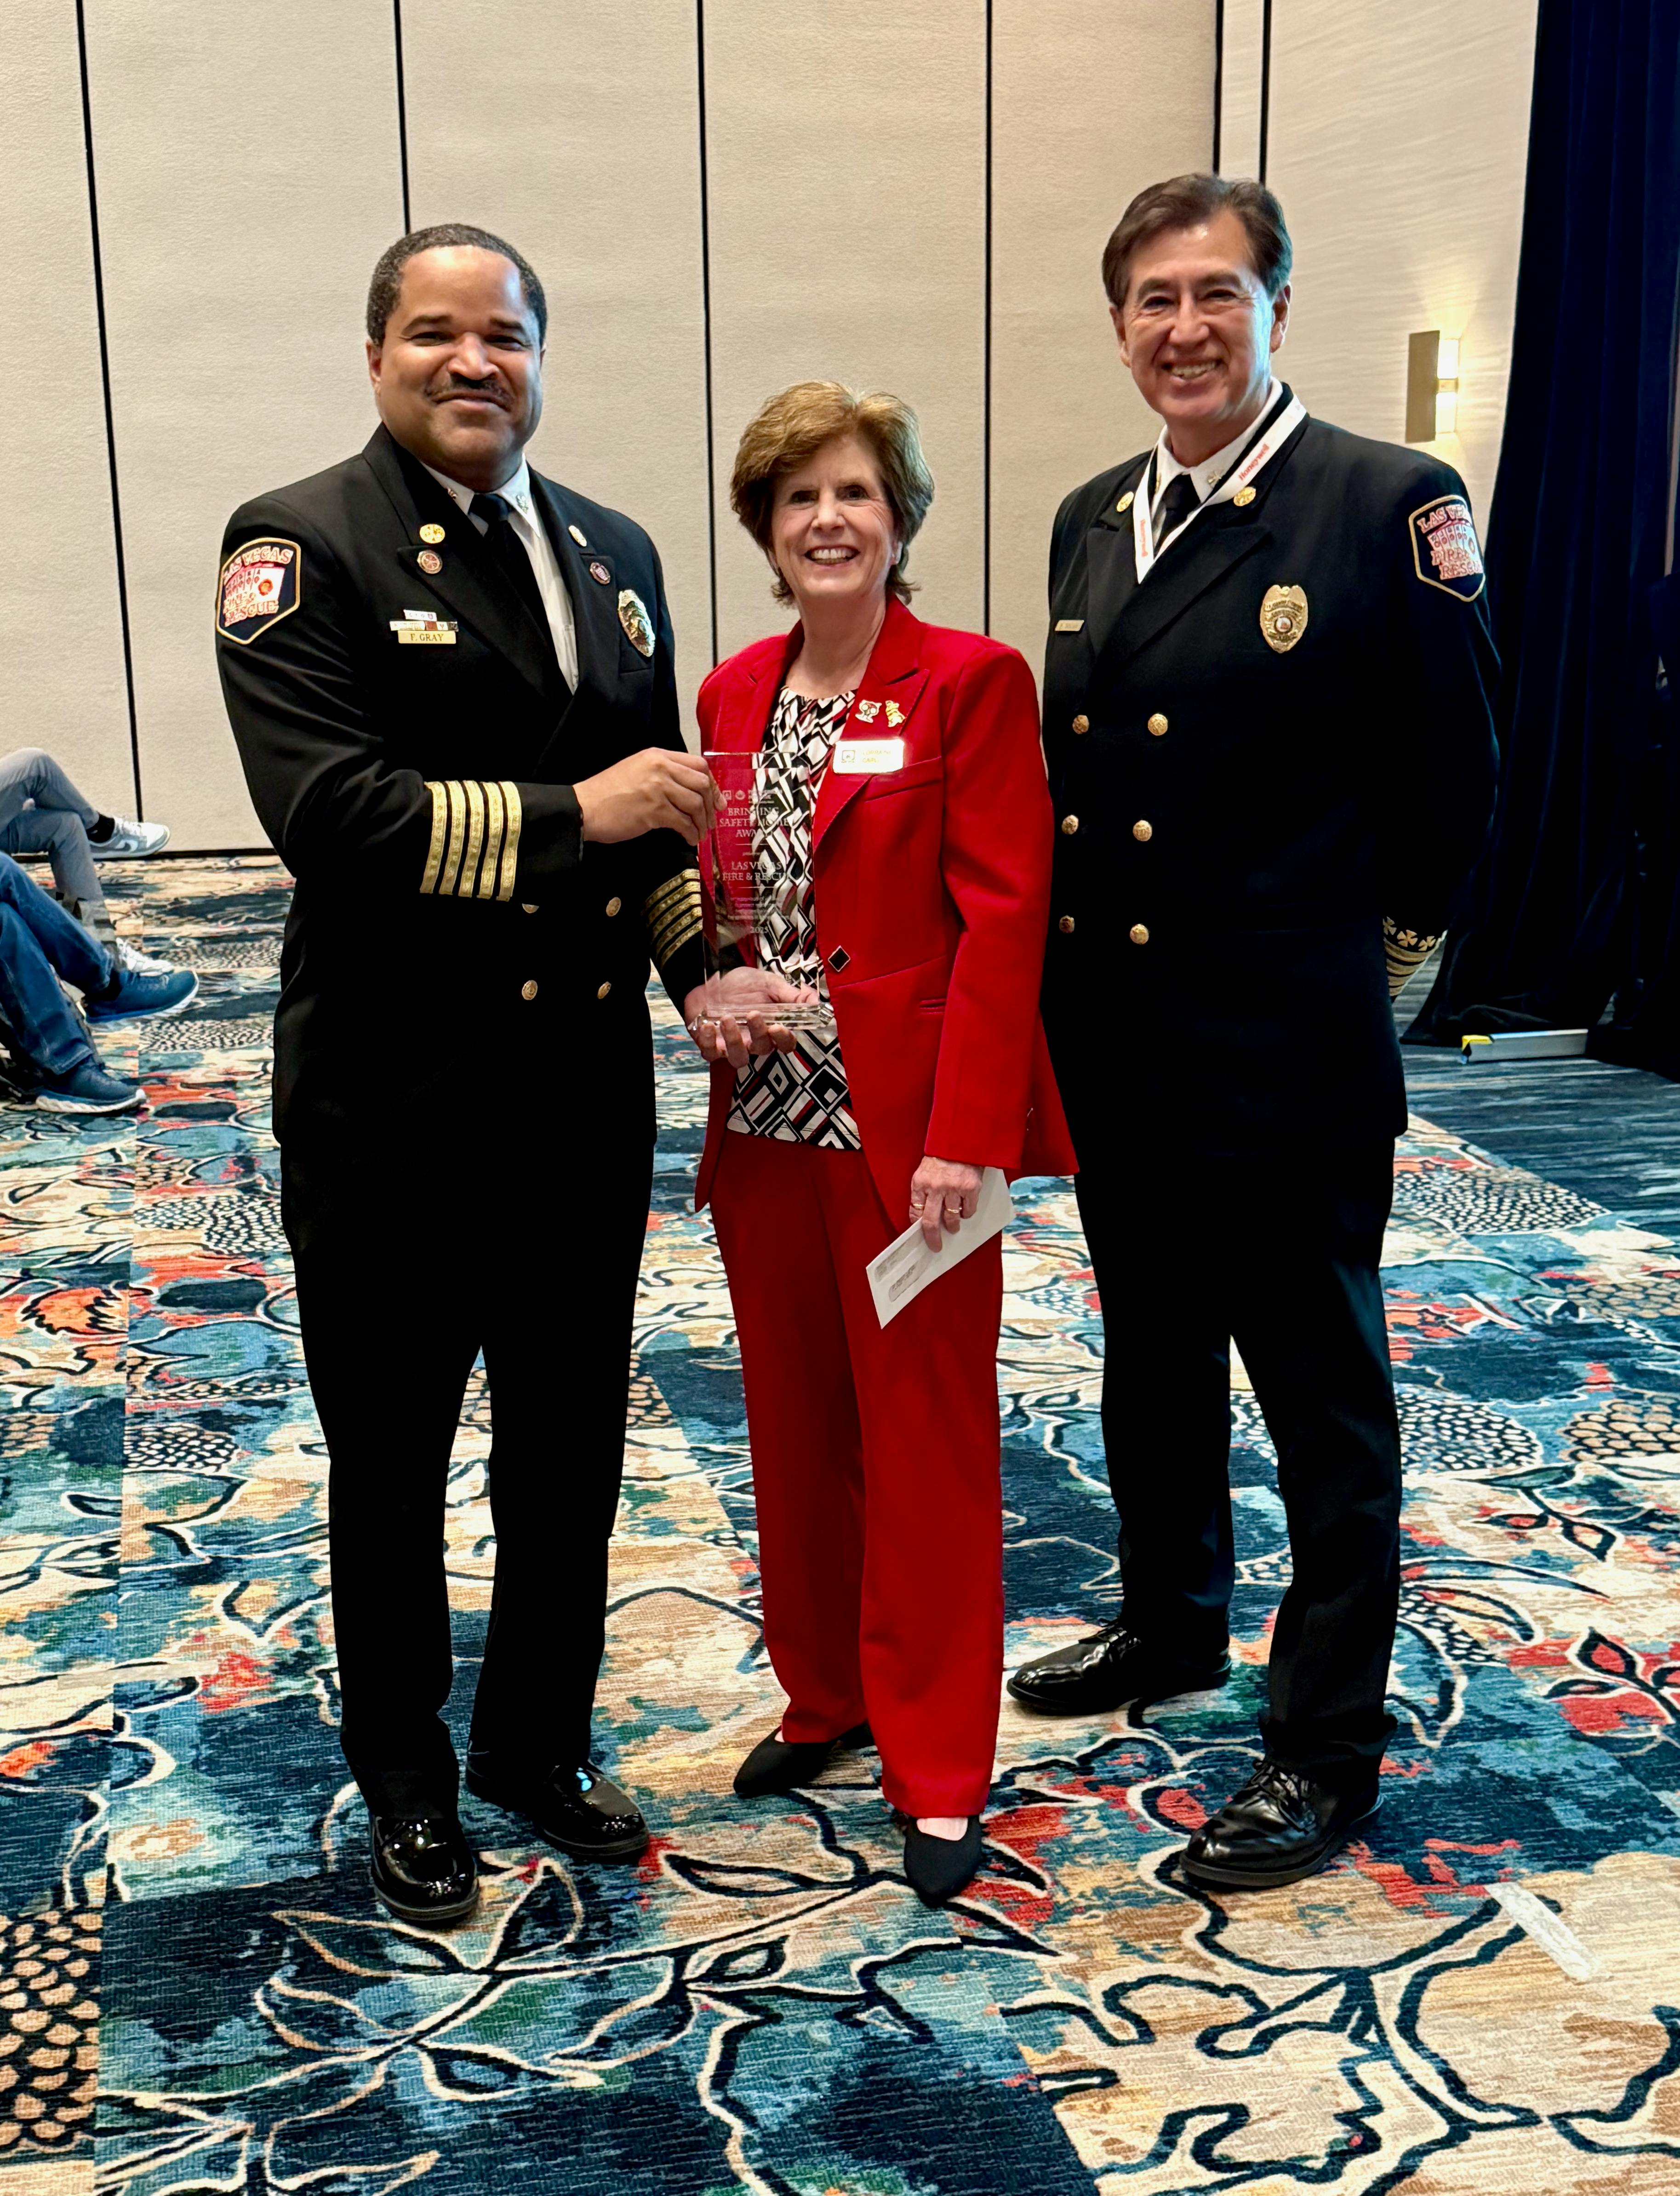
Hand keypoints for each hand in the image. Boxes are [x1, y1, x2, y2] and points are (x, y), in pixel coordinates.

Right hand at [575, 750, 716, 845]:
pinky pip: (683, 822)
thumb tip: (688, 790)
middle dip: (711, 805)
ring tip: (700, 833)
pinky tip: (689, 839)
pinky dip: (690, 833)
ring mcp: (658, 788)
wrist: (583, 807)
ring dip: (702, 822)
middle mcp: (660, 768)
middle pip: (702, 783)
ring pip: (695, 803)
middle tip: (711, 820)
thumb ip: (662, 774)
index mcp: (657, 755)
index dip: (713, 784)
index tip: (717, 800)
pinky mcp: (654, 810)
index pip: (698, 764)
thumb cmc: (607, 793)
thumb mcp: (636, 770)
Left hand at [683, 970, 813, 1067]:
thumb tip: (816, 1002)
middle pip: (762, 1050)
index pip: (785, 1044)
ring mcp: (732, 1046)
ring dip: (734, 1040)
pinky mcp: (711, 1046)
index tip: (779, 1027)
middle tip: (752, 1014)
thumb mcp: (769, 984)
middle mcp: (754, 1042)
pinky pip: (710, 1053)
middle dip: (758, 1034)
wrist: (711, 982)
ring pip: (738, 1058)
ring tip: (727, 1018)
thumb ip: (792, 995)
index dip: (784, 1040)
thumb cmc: (742, 986)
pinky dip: (708, 1042)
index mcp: (772, 1028)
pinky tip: (707, 1026)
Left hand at [909, 1155, 982, 1251]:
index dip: (917, 1226)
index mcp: (920, 1182)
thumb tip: (920, 1216)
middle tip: (935, 1246)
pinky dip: (966, 1214)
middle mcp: (935, 1187)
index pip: (915, 1212)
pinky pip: (968, 1211)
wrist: (962, 1140)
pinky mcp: (970, 1188)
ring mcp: (954, 1189)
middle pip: (930, 1222)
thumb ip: (922, 1191)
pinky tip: (965, 1210)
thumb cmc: (941, 1157)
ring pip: (951, 1218)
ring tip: (953, 1228)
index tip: (919, 1234)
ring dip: (952, 1227)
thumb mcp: (924, 1171)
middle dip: (932, 1238)